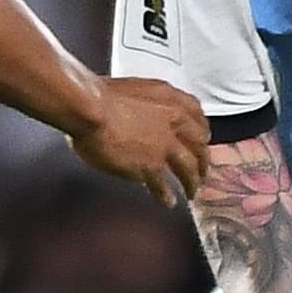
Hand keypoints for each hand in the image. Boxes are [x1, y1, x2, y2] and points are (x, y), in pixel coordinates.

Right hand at [71, 77, 207, 202]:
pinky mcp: (151, 166)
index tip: (201, 138)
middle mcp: (173, 121)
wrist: (88, 108)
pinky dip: (166, 196)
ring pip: (188, 168)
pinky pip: (163, 186)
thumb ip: (144, 104)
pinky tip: (167, 202)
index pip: (197, 115)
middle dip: (202, 160)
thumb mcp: (130, 90)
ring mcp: (164, 145)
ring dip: (192, 182)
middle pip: (199, 145)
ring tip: (191, 192)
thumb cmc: (96, 95)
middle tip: (202, 170)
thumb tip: (140, 115)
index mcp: (168, 99)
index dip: (201, 130)